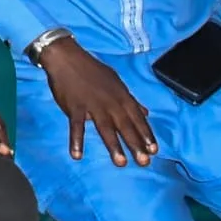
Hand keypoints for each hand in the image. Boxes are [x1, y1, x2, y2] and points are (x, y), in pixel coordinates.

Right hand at [39, 35, 154, 166]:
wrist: (66, 57)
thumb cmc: (91, 70)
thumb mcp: (115, 81)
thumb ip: (130, 99)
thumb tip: (145, 112)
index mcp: (121, 96)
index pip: (137, 118)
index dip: (146, 134)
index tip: (154, 150)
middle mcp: (110, 102)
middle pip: (125, 126)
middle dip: (135, 144)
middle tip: (144, 162)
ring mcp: (92, 105)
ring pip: (105, 127)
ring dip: (113, 146)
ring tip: (121, 163)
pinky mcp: (75, 107)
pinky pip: (76, 126)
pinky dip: (76, 140)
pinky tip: (77, 155)